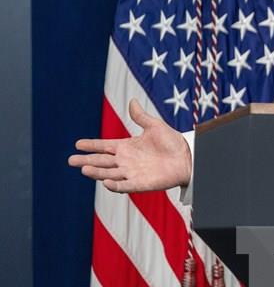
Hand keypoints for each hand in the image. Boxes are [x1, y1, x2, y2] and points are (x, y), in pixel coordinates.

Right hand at [68, 99, 191, 192]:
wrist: (188, 156)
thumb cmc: (172, 142)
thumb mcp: (154, 126)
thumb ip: (140, 117)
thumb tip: (132, 100)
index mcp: (127, 147)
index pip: (105, 146)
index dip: (92, 145)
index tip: (77, 144)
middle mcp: (126, 161)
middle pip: (102, 161)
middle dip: (87, 161)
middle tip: (71, 160)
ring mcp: (132, 173)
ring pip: (109, 173)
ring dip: (97, 172)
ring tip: (84, 168)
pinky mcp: (140, 184)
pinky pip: (125, 186)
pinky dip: (115, 185)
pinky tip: (106, 182)